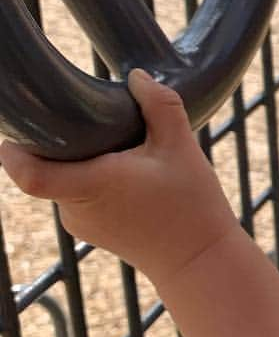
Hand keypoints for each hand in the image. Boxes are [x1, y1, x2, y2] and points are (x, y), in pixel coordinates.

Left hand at [0, 71, 239, 285]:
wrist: (201, 260)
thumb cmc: (191, 206)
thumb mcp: (182, 147)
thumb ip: (159, 105)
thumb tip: (135, 76)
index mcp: (91, 185)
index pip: (29, 173)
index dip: (15, 150)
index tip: (21, 125)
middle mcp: (76, 208)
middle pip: (46, 167)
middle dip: (64, 142)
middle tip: (95, 120)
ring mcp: (81, 223)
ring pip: (64, 179)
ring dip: (83, 160)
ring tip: (121, 148)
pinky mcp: (92, 231)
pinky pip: (78, 195)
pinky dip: (93, 178)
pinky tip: (127, 172)